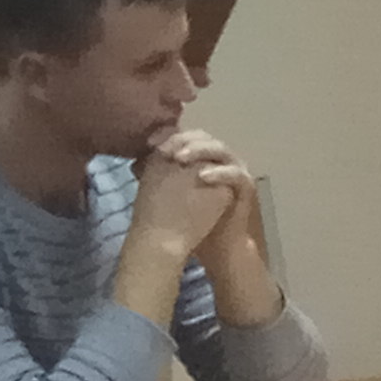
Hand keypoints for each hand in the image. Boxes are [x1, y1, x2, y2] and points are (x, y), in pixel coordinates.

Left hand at [124, 145, 242, 264]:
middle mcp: (220, 160)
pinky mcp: (246, 186)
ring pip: (221, 149)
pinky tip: (202, 176)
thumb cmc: (191, 219)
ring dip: (200, 150)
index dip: (169, 134)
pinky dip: (219, 173)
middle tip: (164, 149)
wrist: (213, 245)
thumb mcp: (170, 194)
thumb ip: (156, 177)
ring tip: (180, 158)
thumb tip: (135, 162)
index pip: (187, 135)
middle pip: (204, 137)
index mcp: (203, 157)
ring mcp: (235, 170)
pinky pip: (235, 174)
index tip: (149, 143)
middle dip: (183, 140)